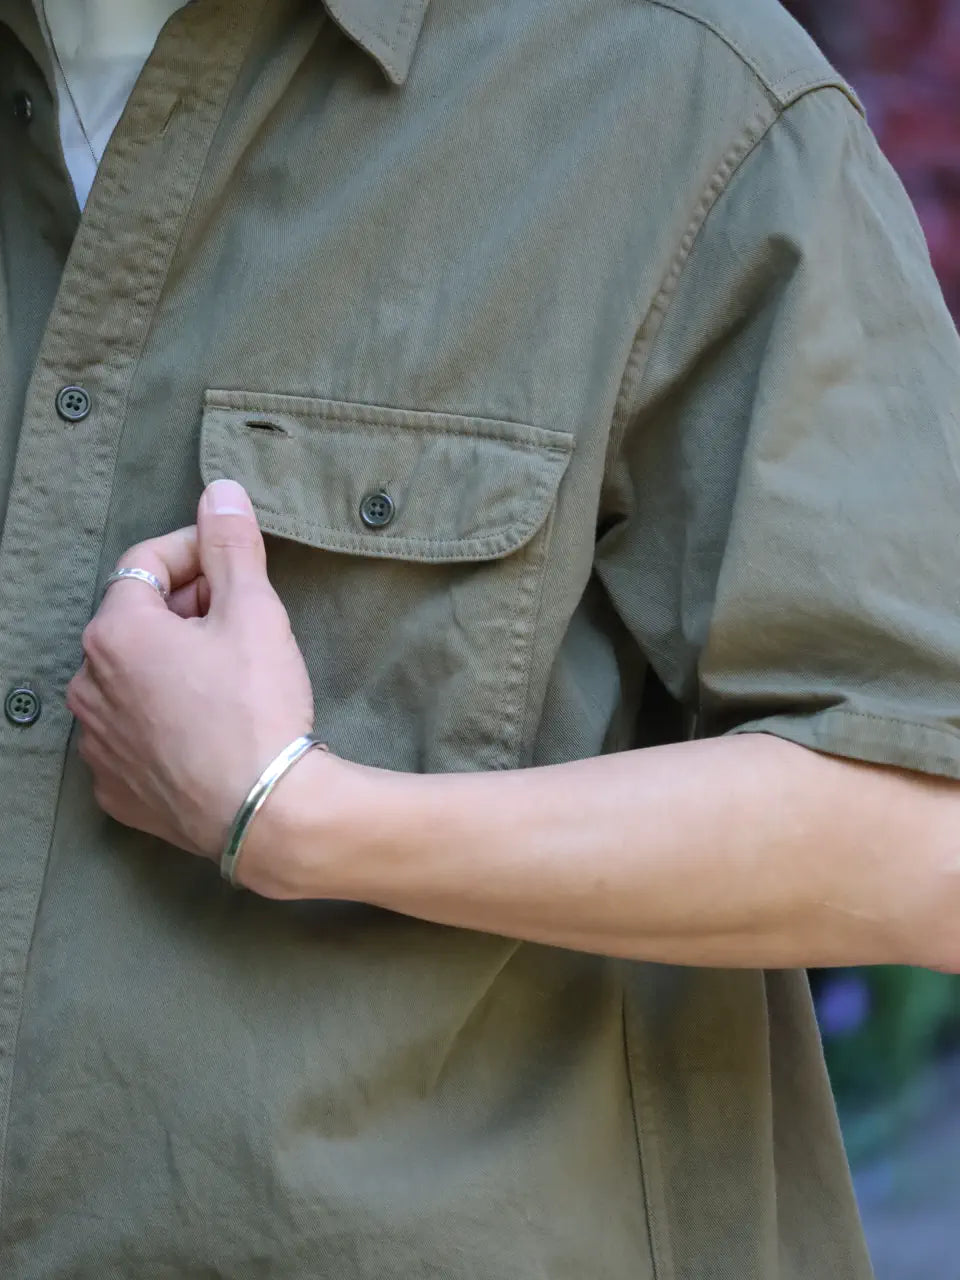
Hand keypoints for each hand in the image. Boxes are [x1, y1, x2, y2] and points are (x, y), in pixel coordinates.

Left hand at [67, 479, 318, 889]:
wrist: (265, 812)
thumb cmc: (257, 707)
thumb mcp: (254, 611)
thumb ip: (231, 545)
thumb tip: (220, 490)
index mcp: (115, 633)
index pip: (147, 565)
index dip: (196, 552)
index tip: (235, 561)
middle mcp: (88, 685)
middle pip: (136, 622)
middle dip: (186, 609)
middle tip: (241, 619)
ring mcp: (97, 742)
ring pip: (131, 680)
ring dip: (171, 664)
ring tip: (227, 676)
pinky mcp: (115, 788)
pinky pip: (133, 734)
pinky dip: (163, 719)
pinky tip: (207, 726)